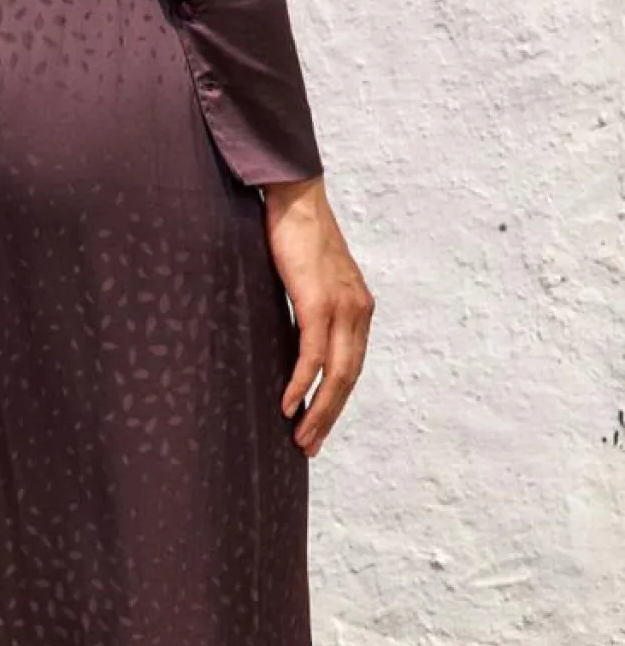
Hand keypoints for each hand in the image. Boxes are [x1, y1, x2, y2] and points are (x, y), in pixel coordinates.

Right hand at [261, 176, 373, 456]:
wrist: (294, 198)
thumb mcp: (307, 283)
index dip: (335, 403)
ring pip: (336, 373)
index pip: (350, 368)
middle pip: (348, 379)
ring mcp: (342, 307)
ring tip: (300, 438)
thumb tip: (290, 343)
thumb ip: (308, 313)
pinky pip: (313, 354)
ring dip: (318, 410)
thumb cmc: (293, 238)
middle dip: (328, 417)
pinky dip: (301, 383)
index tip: (317, 429)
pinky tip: (288, 404)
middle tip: (309, 447)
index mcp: (358, 309)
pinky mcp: (319, 301)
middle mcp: (358, 311)